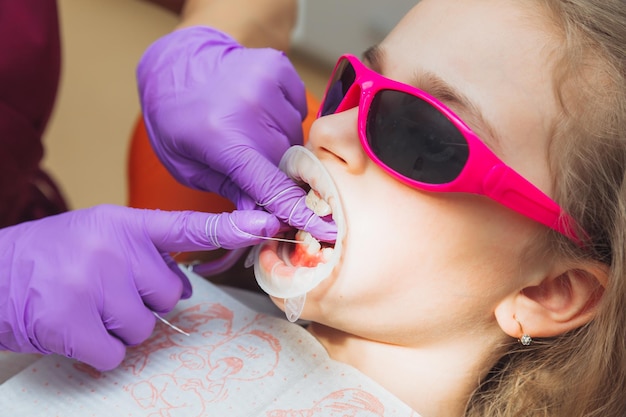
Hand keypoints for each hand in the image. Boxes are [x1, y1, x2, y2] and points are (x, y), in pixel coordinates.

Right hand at [0, 205, 278, 369]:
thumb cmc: (50, 257)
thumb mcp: (98, 235)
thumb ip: (144, 252)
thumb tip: (184, 284)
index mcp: (123, 224)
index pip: (187, 226)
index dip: (229, 228)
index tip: (264, 223)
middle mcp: (112, 249)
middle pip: (170, 296)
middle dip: (144, 301)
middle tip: (105, 290)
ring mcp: (92, 285)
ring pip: (145, 327)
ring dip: (119, 326)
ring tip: (85, 305)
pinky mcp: (73, 323)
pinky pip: (115, 352)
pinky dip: (98, 350)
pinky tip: (74, 328)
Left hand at [137, 27, 336, 241]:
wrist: (175, 64)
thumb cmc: (176, 120)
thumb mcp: (188, 167)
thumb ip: (229, 190)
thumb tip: (265, 217)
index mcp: (221, 138)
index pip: (270, 183)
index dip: (296, 210)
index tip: (324, 230)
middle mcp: (248, 106)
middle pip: (286, 160)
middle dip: (275, 171)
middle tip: (252, 164)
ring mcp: (265, 81)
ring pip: (294, 134)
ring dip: (278, 142)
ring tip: (249, 130)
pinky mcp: (278, 66)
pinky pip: (298, 108)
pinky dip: (285, 116)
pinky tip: (259, 110)